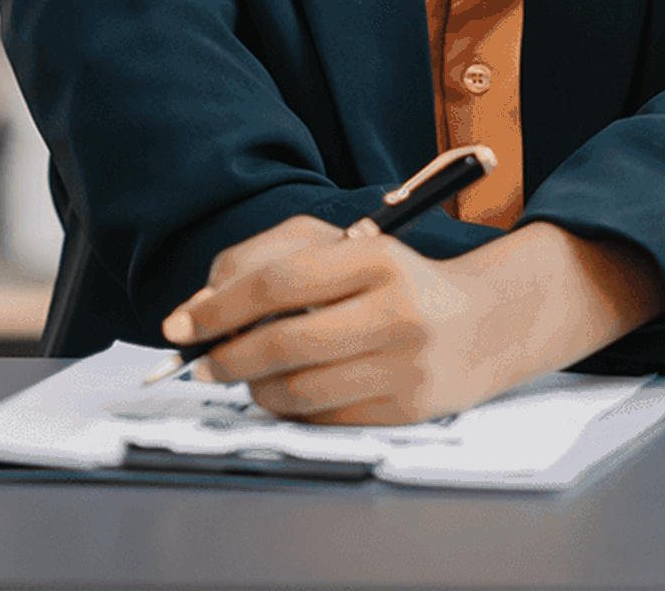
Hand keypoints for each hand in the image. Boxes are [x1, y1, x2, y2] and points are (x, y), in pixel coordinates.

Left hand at [161, 214, 664, 425]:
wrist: (483, 323)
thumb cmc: (397, 280)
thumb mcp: (343, 246)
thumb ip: (269, 260)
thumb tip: (201, 307)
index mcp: (377, 257)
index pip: (278, 282)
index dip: (218, 307)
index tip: (181, 324)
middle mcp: (395, 311)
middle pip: (281, 342)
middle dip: (225, 357)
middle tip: (199, 363)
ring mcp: (403, 365)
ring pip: (296, 389)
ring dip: (253, 388)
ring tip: (245, 376)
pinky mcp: (406, 409)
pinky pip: (322, 418)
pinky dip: (289, 409)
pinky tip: (285, 391)